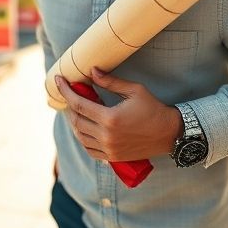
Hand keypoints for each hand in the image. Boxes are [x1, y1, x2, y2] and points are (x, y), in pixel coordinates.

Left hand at [55, 68, 182, 161]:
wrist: (169, 133)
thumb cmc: (153, 108)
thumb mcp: (134, 90)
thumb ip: (110, 82)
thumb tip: (92, 71)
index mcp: (110, 118)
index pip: (78, 104)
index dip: (66, 91)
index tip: (59, 80)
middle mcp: (106, 136)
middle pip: (76, 120)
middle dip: (69, 105)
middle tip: (69, 93)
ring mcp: (109, 149)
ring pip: (80, 136)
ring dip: (74, 122)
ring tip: (76, 109)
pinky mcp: (113, 157)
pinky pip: (89, 149)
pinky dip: (82, 138)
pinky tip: (84, 128)